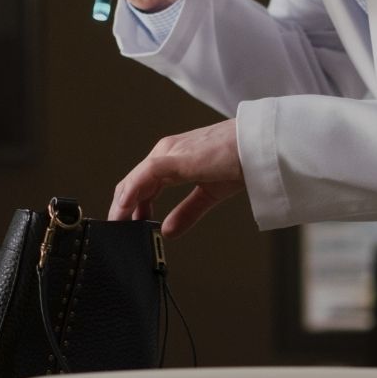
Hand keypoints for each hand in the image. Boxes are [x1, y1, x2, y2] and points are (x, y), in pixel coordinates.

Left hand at [110, 119, 243, 237]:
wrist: (259, 147)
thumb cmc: (242, 160)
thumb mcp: (208, 194)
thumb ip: (187, 212)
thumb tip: (168, 230)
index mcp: (174, 157)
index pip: (142, 182)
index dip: (131, 205)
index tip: (129, 225)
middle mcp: (166, 152)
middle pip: (132, 182)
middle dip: (122, 208)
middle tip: (118, 230)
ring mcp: (168, 153)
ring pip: (134, 180)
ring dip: (122, 204)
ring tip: (117, 225)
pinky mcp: (174, 158)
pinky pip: (144, 176)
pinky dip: (131, 194)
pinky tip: (124, 210)